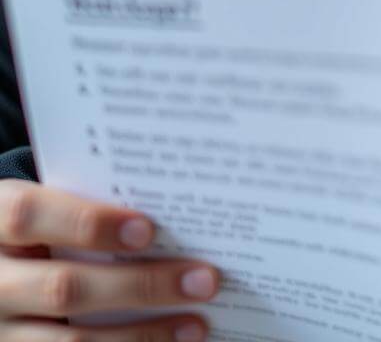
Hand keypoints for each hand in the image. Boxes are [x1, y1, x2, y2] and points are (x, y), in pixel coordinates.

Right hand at [0, 178, 219, 340]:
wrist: (0, 270)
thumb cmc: (40, 226)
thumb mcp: (45, 207)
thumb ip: (87, 206)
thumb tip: (170, 215)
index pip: (30, 216)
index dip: (88, 223)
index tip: (147, 230)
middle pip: (63, 288)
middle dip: (141, 286)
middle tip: (204, 279)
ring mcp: (1, 331)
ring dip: (142, 335)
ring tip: (196, 324)